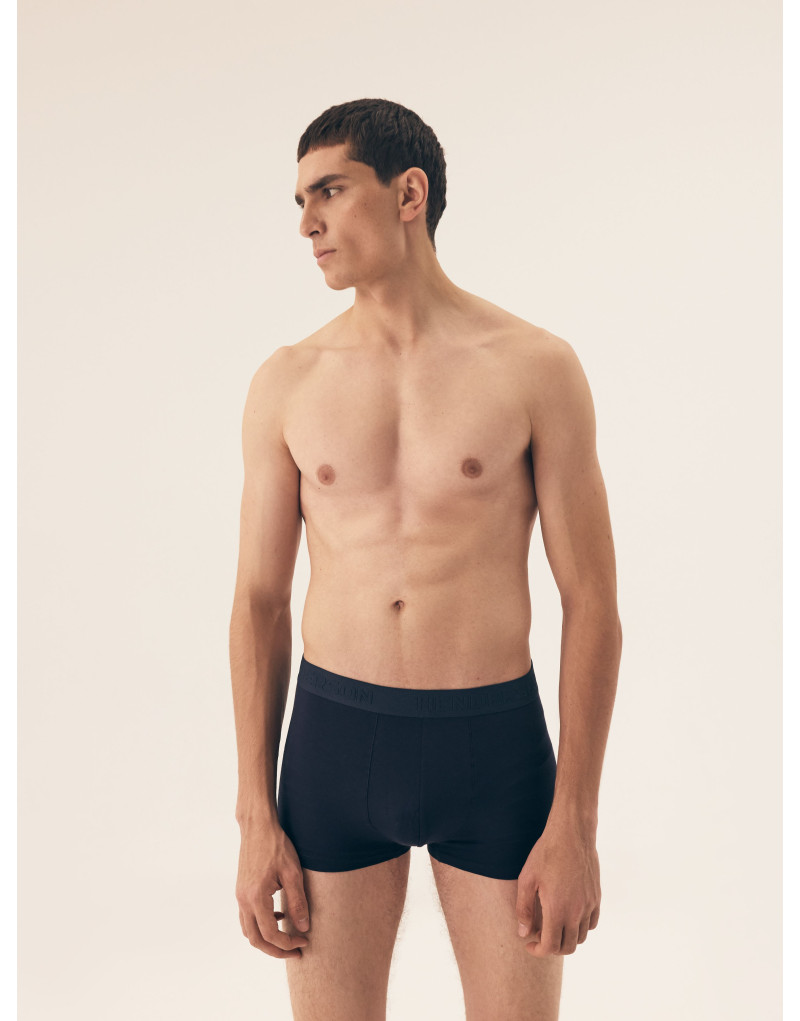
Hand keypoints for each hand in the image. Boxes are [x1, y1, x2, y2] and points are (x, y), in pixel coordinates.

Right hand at [235, 821, 310, 958]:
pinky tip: (279, 915)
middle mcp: (244, 900)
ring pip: (249, 931)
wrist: (257, 827)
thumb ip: (298, 902)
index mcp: (256, 898)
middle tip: (296, 951)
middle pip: (256, 939)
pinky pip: (247, 917)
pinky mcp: (241, 890)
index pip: (271, 934)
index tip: (304, 941)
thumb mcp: (293, 873)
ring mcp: (240, 896)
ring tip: (288, 937)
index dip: (288, 943)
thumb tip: (303, 927)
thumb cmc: (276, 846)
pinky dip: (261, 925)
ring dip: (267, 939)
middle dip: (276, 950)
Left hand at [515, 817, 600, 956]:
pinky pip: (592, 923)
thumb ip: (524, 909)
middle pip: (568, 947)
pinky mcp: (596, 897)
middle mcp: (576, 912)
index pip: (551, 947)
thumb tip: (524, 933)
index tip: (529, 944)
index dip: (538, 951)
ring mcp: (589, 905)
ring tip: (553, 925)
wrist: (572, 833)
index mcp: (557, 910)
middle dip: (552, 948)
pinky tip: (569, 915)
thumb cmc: (546, 853)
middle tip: (539, 936)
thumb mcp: (527, 879)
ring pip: (581, 937)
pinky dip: (581, 927)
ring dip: (567, 938)